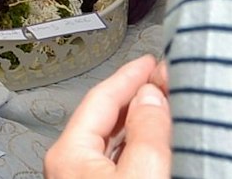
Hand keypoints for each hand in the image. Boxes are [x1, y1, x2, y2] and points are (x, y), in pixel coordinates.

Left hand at [45, 55, 171, 178]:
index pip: (100, 97)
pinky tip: (152, 149)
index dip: (129, 75)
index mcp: (69, 154)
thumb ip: (147, 132)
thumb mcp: (142, 173)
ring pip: (111, 142)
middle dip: (134, 96)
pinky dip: (136, 147)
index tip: (150, 63)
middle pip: (104, 117)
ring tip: (163, 109)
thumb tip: (150, 97)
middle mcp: (68, 167)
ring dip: (137, 123)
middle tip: (161, 81)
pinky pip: (117, 162)